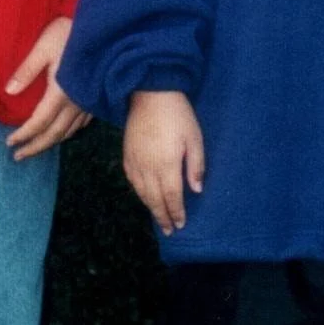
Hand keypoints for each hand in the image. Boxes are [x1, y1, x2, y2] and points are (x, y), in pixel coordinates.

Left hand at [5, 16, 90, 158]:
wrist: (102, 28)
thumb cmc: (69, 33)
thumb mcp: (43, 47)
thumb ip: (26, 70)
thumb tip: (9, 92)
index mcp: (60, 92)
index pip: (39, 123)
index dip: (24, 135)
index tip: (9, 143)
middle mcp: (75, 102)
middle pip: (54, 134)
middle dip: (35, 147)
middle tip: (18, 156)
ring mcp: (87, 102)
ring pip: (69, 132)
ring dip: (51, 143)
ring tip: (36, 148)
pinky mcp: (94, 98)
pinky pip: (81, 124)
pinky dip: (67, 133)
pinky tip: (61, 132)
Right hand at [124, 90, 204, 234]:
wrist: (150, 94)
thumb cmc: (178, 115)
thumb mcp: (194, 138)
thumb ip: (195, 165)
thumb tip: (196, 190)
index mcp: (167, 165)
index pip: (171, 197)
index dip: (176, 212)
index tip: (180, 224)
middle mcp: (148, 168)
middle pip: (155, 199)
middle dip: (163, 216)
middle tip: (169, 230)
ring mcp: (135, 162)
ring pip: (141, 192)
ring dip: (150, 207)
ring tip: (158, 218)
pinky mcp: (127, 155)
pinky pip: (131, 180)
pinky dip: (138, 192)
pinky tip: (144, 196)